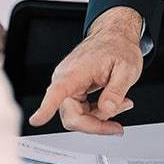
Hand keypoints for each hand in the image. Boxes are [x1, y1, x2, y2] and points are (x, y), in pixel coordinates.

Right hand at [27, 6, 144, 134]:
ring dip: (100, 118)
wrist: (115, 37)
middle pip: (72, 117)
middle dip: (96, 124)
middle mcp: (66, 80)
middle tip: (116, 127)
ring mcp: (68, 87)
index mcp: (75, 71)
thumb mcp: (127, 68)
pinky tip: (114, 104)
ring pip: (78, 117)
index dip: (46, 108)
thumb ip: (116, 91)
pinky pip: (81, 112)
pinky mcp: (72, 91)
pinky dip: (99, 113)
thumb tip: (107, 110)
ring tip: (122, 104)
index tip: (37, 120)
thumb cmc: (118, 47)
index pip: (57, 91)